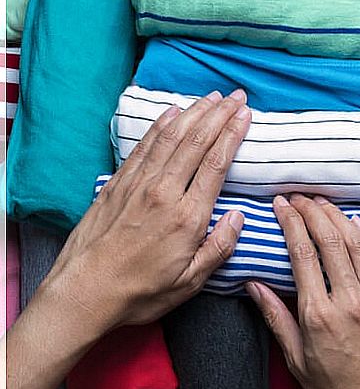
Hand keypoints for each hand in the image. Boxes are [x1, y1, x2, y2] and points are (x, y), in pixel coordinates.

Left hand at [33, 90, 251, 337]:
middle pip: (195, 142)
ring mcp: (138, 185)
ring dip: (193, 113)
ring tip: (211, 97)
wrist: (84, 292)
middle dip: (218, 115)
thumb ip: (219, 247)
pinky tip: (172, 113)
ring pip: (170, 138)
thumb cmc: (140, 292)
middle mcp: (163, 193)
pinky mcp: (117, 185)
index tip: (245, 115)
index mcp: (187, 217)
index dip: (232, 134)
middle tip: (235, 96)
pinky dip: (160, 126)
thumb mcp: (191, 282)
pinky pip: (144, 147)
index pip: (216, 164)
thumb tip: (238, 217)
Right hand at [246, 194, 359, 388]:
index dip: (291, 223)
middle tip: (302, 197)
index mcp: (320, 315)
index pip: (303, 253)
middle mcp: (352, 300)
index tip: (282, 205)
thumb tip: (254, 286)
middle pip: (332, 240)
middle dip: (314, 211)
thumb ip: (277, 319)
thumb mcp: (298, 363)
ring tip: (327, 205)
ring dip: (342, 218)